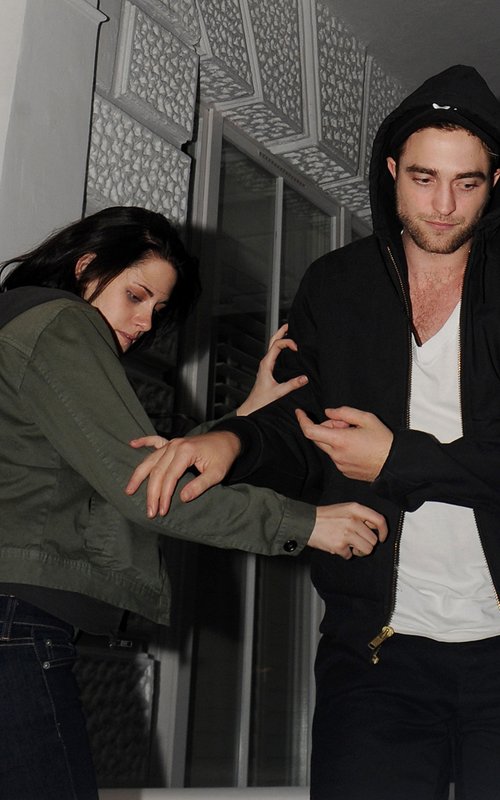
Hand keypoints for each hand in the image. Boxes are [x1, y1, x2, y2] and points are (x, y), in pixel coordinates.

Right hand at [125, 430, 241, 516]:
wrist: (228, 440)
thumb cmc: (223, 456)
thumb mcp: (217, 473)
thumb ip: (200, 485)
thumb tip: (182, 498)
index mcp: (185, 452)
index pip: (170, 477)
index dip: (164, 495)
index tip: (162, 511)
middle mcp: (175, 446)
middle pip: (156, 471)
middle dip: (151, 493)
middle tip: (149, 511)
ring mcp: (172, 443)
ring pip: (150, 460)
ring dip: (139, 476)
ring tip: (129, 490)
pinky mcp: (172, 443)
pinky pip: (154, 441)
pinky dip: (143, 442)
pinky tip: (132, 444)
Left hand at [236, 323, 307, 415]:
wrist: (252, 407)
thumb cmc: (261, 401)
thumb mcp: (279, 392)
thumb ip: (292, 385)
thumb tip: (305, 378)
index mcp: (266, 364)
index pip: (277, 345)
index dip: (288, 342)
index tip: (297, 348)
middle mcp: (265, 362)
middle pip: (272, 342)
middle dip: (281, 332)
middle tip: (290, 325)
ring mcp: (266, 365)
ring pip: (272, 347)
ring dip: (280, 338)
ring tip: (289, 332)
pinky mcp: (268, 370)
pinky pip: (274, 354)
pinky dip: (280, 348)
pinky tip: (287, 350)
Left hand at [296, 406, 393, 481]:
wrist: (395, 464)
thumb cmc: (383, 441)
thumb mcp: (367, 418)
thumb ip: (344, 412)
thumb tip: (328, 413)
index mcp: (340, 441)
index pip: (310, 431)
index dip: (302, 420)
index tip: (300, 412)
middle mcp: (336, 455)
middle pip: (318, 438)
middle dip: (326, 427)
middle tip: (345, 423)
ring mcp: (340, 465)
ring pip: (328, 447)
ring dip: (335, 438)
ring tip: (355, 436)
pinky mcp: (344, 472)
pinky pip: (335, 457)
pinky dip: (340, 449)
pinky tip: (357, 447)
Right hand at [308, 502, 387, 558]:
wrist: (306, 522)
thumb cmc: (325, 516)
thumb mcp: (345, 509)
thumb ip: (360, 516)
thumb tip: (375, 529)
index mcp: (355, 509)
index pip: (379, 520)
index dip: (384, 531)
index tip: (382, 538)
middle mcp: (353, 520)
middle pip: (373, 540)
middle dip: (367, 544)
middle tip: (357, 542)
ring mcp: (346, 533)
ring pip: (367, 550)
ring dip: (359, 551)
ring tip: (350, 546)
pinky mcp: (339, 545)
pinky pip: (351, 556)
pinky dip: (345, 554)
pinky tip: (338, 546)